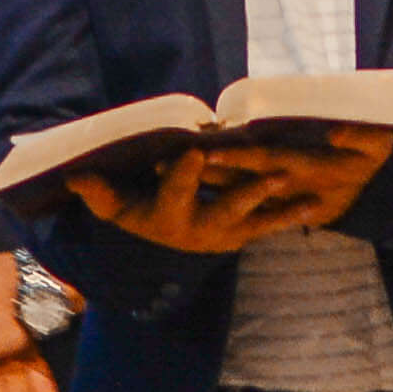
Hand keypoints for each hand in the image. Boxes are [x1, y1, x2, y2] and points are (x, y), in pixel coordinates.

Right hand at [69, 128, 392, 252]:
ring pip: (256, 218)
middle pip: (225, 210)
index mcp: (167, 217)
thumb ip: (98, 192)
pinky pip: (272, 225)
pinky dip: (293, 215)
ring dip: (282, 206)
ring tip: (305, 192)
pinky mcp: (246, 233)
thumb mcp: (116, 204)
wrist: (166, 239)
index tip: (190, 152)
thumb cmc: (137, 210)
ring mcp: (227, 234)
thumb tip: (74, 176)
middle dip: (248, 193)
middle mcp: (201, 231)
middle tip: (271, 176)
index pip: (173, 194)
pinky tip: (318, 204)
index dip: (181, 175)